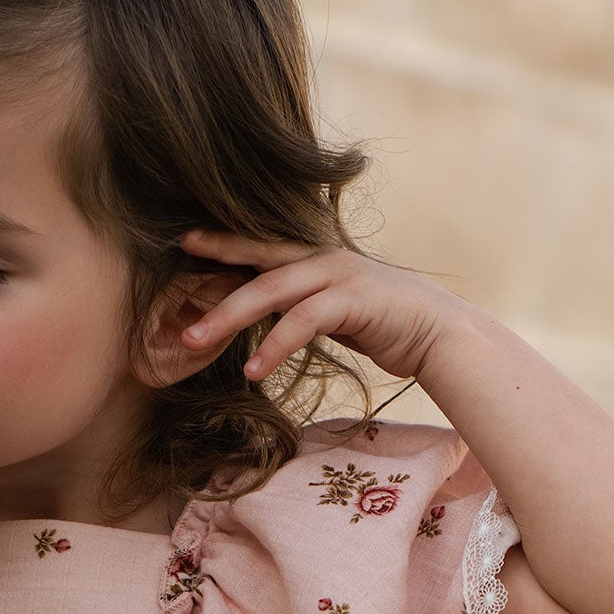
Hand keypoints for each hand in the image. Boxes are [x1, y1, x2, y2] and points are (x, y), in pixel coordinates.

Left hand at [176, 227, 467, 388]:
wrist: (441, 334)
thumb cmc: (388, 326)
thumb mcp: (337, 311)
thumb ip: (305, 306)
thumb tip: (276, 317)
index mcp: (316, 259)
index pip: (259, 248)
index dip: (222, 244)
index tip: (184, 244)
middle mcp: (322, 259)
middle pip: (255, 266)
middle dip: (211, 282)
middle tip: (171, 303)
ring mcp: (338, 276)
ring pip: (271, 290)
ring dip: (228, 316)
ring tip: (194, 342)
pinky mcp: (353, 300)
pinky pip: (303, 321)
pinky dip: (274, 344)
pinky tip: (253, 369)